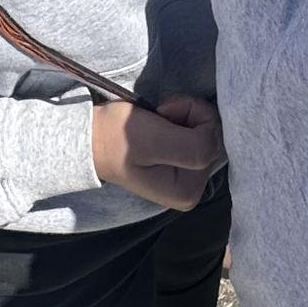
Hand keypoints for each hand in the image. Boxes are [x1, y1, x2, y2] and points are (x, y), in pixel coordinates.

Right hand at [91, 96, 223, 210]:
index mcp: (188, 192)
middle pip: (213, 135)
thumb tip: (215, 140)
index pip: (213, 139)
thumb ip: (194, 146)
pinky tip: (164, 120)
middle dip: (191, 115)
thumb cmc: (119, 138)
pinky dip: (185, 117)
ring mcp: (189, 176)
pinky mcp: (183, 162)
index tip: (164, 115)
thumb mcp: (156, 141)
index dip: (193, 115)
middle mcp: (193, 189)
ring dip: (187, 114)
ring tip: (160, 118)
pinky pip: (199, 132)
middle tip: (162, 115)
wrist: (93, 138)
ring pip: (208, 131)